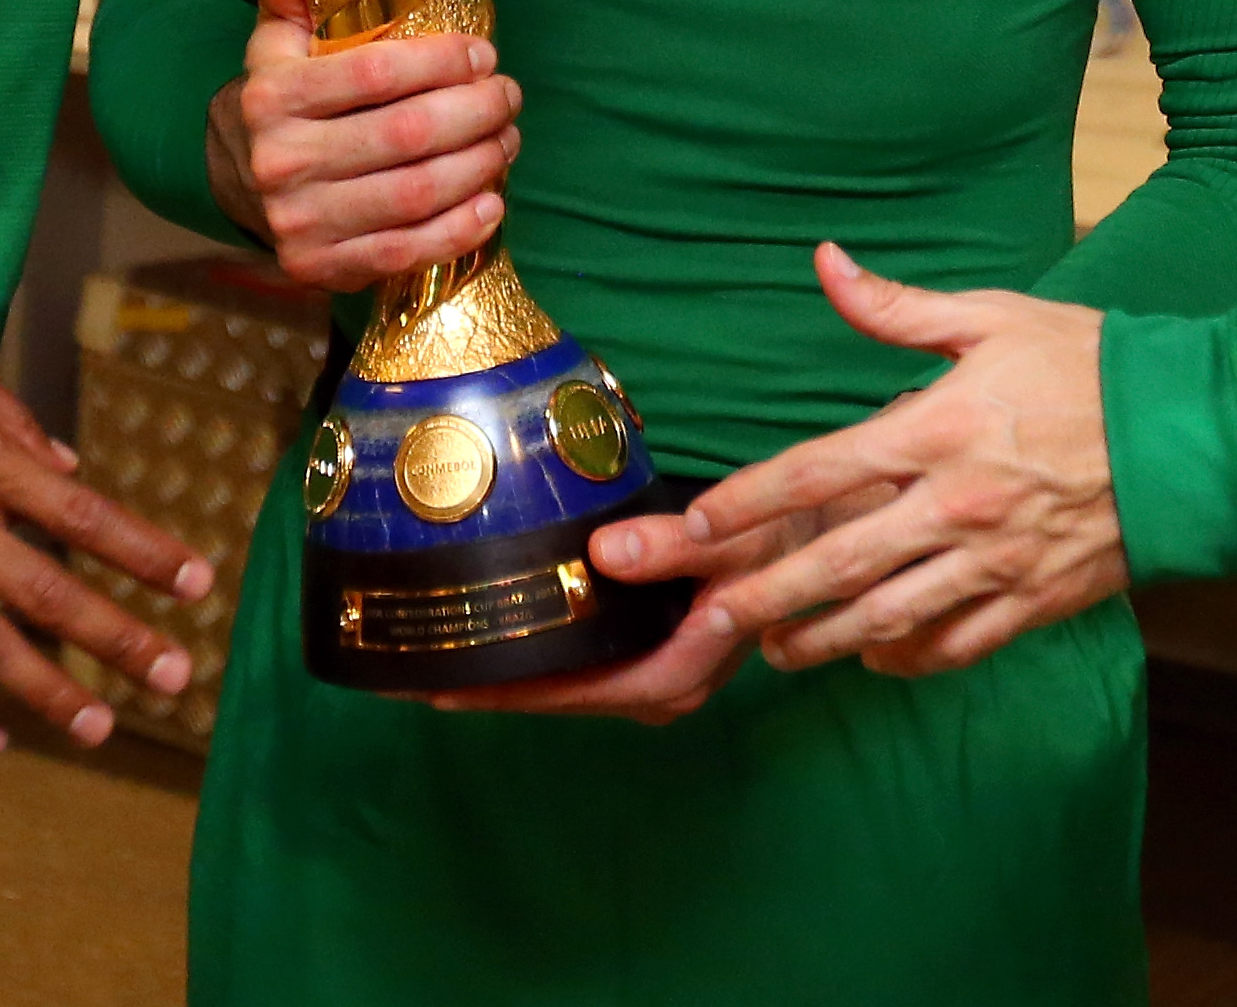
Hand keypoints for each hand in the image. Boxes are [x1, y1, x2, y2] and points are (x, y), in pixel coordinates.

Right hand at [203, 0, 520, 289]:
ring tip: (509, 140)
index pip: (375, 74)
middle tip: (510, 95)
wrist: (240, 179)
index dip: (442, 62)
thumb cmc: (284, 93)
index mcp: (272, 95)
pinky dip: (458, 230)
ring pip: (414, 195)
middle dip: (476, 113)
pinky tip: (492, 203)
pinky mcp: (320, 268)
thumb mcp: (278, 34)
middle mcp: (279, 162)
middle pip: (406, 136)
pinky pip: (405, 252)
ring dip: (479, 166)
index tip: (484, 53)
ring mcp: (299, 222)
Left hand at [406, 501, 840, 723]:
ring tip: (438, 657)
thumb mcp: (736, 538)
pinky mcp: (653, 651)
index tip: (440, 684)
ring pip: (567, 684)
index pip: (571, 693)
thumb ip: (673, 545)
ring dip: (510, 674)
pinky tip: (501, 633)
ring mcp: (656, 673)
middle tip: (410, 674)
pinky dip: (541, 654)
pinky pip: (582, 664)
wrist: (825, 539)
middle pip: (558, 697)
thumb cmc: (782, 540)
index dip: (505, 691)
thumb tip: (603, 553)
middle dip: (490, 687)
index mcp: (676, 676)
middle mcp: (662, 689)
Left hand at [686, 243, 1123, 678]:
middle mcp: (957, 506)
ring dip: (818, 639)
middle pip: (836, 564)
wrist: (1196, 434)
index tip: (694, 525)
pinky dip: (904, 658)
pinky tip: (870, 655)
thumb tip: (826, 262)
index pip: (817, 471)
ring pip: (885, 620)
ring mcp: (995, 563)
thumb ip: (896, 307)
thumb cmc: (1091, 365)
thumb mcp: (992, 317)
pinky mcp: (1033, 603)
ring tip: (772, 647)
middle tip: (704, 621)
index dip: (746, 501)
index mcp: (938, 429)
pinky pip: (953, 646)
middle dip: (760, 597)